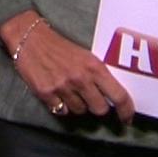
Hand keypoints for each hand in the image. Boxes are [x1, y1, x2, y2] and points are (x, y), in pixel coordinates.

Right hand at [1, 13, 134, 123]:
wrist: (30, 38)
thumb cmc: (60, 46)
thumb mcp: (86, 55)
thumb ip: (98, 74)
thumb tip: (112, 95)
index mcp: (94, 67)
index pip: (119, 96)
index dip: (126, 111)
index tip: (127, 119)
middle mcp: (80, 79)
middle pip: (100, 109)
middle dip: (98, 106)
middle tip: (92, 99)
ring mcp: (63, 87)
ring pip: (80, 111)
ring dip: (78, 105)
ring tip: (70, 90)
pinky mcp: (46, 93)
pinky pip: (61, 111)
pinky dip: (61, 106)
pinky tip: (57, 93)